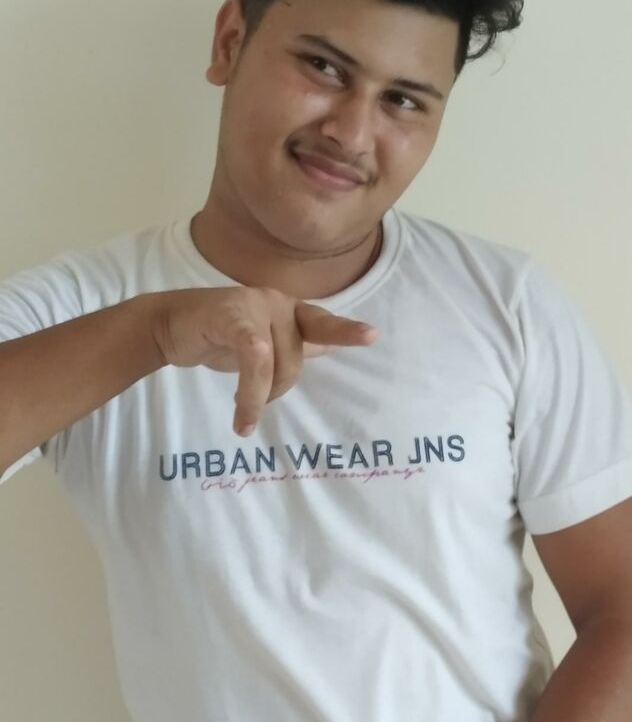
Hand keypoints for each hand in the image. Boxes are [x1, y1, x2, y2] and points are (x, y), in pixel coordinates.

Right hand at [149, 286, 377, 435]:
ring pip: (276, 362)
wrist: (169, 324)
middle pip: (297, 357)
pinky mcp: (232, 317)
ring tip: (242, 413)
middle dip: (278, 387)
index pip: (321, 322)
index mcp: (288, 310)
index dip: (345, 331)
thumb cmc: (219, 334)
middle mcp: (276, 303)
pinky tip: (241, 418)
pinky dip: (250, 393)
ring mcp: (254, 306)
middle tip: (255, 401)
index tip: (371, 337)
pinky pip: (254, 359)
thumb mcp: (262, 341)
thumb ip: (294, 344)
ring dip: (259, 397)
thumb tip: (332, 348)